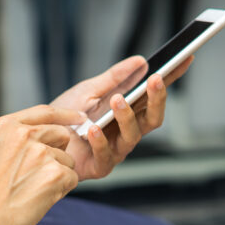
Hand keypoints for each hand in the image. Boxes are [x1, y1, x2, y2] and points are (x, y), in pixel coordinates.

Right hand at [0, 105, 82, 224]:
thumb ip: (15, 139)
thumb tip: (45, 137)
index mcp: (6, 126)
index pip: (45, 112)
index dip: (66, 115)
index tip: (80, 116)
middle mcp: (24, 134)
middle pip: (62, 134)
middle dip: (59, 152)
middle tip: (40, 174)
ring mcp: (40, 152)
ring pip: (67, 160)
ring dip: (57, 175)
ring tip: (31, 190)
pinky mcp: (54, 173)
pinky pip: (72, 178)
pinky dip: (61, 190)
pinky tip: (39, 198)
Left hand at [50, 55, 194, 179]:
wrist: (38, 140)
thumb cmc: (64, 117)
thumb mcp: (88, 90)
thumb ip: (113, 78)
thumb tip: (140, 61)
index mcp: (128, 111)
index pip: (154, 94)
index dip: (172, 78)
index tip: (185, 58)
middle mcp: (127, 131)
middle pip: (153, 117)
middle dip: (157, 98)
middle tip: (155, 79)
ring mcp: (116, 149)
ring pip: (133, 135)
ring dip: (127, 116)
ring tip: (117, 100)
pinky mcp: (101, 166)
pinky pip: (106, 155)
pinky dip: (100, 140)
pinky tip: (93, 129)